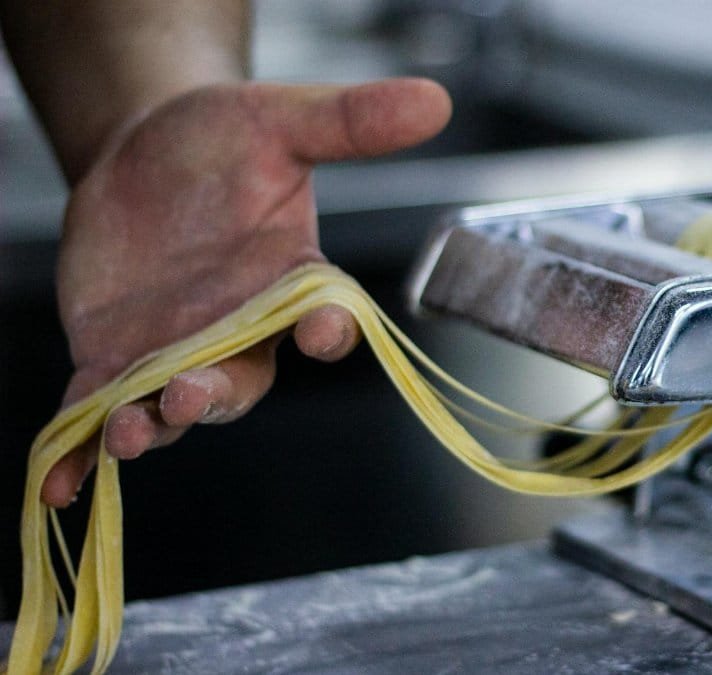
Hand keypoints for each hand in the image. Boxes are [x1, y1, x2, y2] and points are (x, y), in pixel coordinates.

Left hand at [41, 78, 451, 506]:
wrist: (143, 151)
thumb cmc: (224, 140)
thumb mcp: (281, 120)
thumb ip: (349, 121)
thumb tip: (434, 101)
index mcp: (292, 287)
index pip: (323, 318)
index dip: (328, 332)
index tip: (324, 332)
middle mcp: (240, 332)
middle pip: (239, 382)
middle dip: (215, 395)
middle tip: (189, 393)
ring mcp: (176, 353)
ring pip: (170, 408)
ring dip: (150, 426)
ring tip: (127, 427)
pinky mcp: (114, 360)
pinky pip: (97, 413)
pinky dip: (80, 450)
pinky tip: (60, 482)